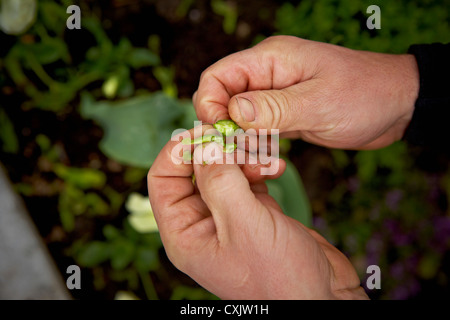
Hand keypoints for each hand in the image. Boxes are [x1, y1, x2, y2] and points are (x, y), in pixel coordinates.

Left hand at [147, 127, 368, 298]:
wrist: (322, 299)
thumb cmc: (279, 277)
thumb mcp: (244, 225)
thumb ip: (220, 181)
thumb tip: (204, 143)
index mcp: (184, 234)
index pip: (163, 179)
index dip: (179, 150)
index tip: (205, 130)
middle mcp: (202, 224)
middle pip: (195, 171)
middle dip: (217, 150)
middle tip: (240, 137)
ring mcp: (229, 218)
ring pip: (224, 171)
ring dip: (242, 157)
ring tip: (266, 158)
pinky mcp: (254, 213)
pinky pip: (247, 179)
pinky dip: (259, 168)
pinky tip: (276, 168)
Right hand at [193, 36, 418, 148]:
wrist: (398, 106)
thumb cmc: (365, 95)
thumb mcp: (319, 102)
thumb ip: (274, 107)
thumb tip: (232, 112)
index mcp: (270, 60)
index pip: (218, 76)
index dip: (210, 104)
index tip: (221, 133)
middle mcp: (267, 76)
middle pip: (223, 99)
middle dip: (224, 127)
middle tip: (240, 153)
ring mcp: (275, 97)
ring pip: (238, 119)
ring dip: (241, 141)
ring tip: (259, 159)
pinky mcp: (284, 115)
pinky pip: (257, 131)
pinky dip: (256, 146)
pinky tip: (269, 159)